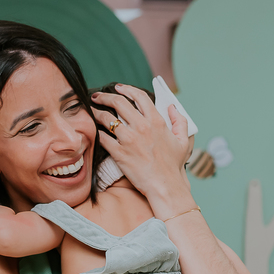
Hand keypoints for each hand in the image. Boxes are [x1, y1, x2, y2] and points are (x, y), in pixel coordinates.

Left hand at [90, 84, 195, 218]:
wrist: (165, 185)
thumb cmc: (174, 165)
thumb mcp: (183, 140)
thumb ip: (180, 121)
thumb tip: (173, 107)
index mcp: (156, 121)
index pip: (139, 96)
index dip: (126, 89)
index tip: (118, 87)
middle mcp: (141, 127)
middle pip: (118, 103)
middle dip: (105, 96)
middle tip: (97, 96)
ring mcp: (129, 139)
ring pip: (107, 118)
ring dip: (96, 112)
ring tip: (91, 111)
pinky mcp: (119, 153)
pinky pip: (103, 138)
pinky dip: (96, 132)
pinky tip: (93, 130)